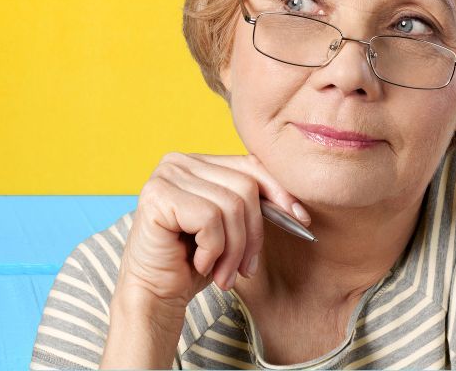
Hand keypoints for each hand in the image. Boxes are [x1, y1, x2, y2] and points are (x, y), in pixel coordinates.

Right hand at [116, 152, 309, 308]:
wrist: (155, 293)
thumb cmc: (192, 262)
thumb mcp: (231, 228)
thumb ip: (251, 205)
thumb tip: (296, 206)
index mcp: (196, 162)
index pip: (249, 165)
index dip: (279, 192)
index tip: (300, 220)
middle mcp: (178, 161)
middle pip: (245, 187)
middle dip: (252, 236)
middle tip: (244, 270)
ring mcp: (165, 176)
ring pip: (231, 206)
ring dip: (234, 250)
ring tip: (222, 273)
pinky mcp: (158, 196)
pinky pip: (210, 220)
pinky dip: (213, 250)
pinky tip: (199, 263)